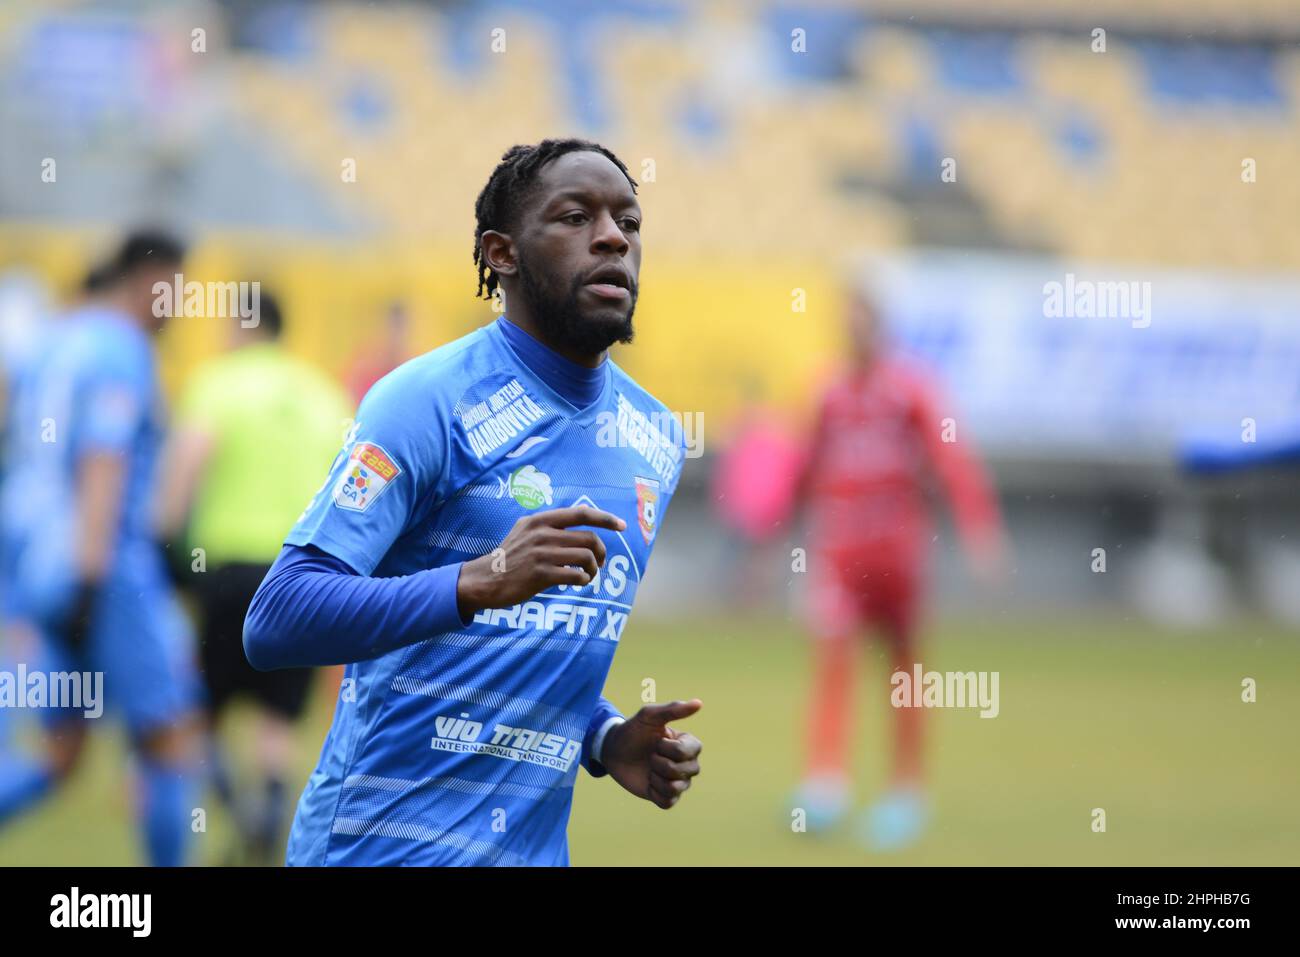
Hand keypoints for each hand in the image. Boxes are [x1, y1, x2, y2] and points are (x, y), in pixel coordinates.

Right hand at [456, 506, 625, 618]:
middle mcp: (542, 533)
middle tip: (599, 562)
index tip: (622, 526)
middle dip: (601, 552)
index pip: (581, 513)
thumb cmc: (510, 557)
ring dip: (593, 569)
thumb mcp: (524, 530)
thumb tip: (579, 521)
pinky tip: (578, 583)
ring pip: (586, 557)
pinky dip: (583, 580)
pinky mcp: (540, 575)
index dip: (605, 518)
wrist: (485, 580)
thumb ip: (548, 524)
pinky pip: (576, 576)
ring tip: (588, 575)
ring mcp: (541, 554)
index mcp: (540, 520)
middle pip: (589, 538)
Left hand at [601, 699, 702, 808]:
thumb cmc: (633, 730)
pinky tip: (648, 782)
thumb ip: (673, 709)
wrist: (613, 751)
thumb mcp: (649, 716)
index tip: (657, 741)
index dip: (668, 748)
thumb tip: (699, 703)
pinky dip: (655, 792)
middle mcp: (688, 764)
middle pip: (684, 771)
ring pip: (676, 788)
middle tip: (650, 756)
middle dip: (660, 763)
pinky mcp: (666, 796)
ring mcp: (678, 781)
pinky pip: (668, 802)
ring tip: (649, 769)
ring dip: (656, 777)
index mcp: (688, 745)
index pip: (688, 751)